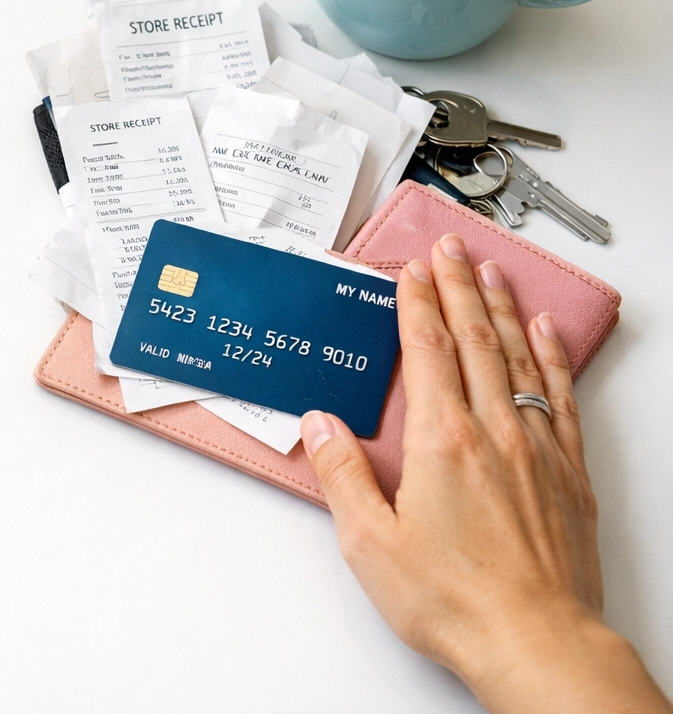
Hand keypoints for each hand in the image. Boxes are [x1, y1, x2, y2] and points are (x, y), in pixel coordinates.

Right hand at [300, 234, 669, 713]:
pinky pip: (561, 396)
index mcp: (441, 442)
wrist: (534, 641)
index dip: (416, 305)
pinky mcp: (567, 474)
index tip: (409, 272)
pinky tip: (545, 335)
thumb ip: (342, 474)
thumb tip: (320, 424)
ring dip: (502, 308)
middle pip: (475, 339)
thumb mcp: (370, 542)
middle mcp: (493, 433)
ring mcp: (536, 450)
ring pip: (520, 357)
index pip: (427, 351)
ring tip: (491, 271)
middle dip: (457, 286)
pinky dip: (553, 357)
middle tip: (449, 247)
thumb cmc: (453, 600)